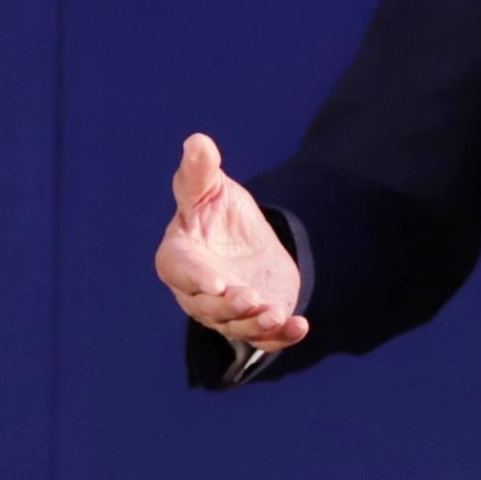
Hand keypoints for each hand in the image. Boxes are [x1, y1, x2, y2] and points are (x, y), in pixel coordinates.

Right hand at [154, 133, 307, 351]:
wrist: (244, 237)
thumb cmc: (215, 210)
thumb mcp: (210, 188)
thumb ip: (200, 171)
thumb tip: (198, 142)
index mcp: (179, 257)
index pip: (180, 271)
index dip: (194, 278)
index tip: (215, 283)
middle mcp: (198, 291)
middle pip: (207, 307)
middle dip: (229, 306)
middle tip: (251, 298)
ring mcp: (226, 311)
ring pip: (236, 326)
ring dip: (256, 324)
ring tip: (276, 314)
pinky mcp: (254, 321)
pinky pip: (265, 337)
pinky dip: (282, 336)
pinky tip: (301, 326)